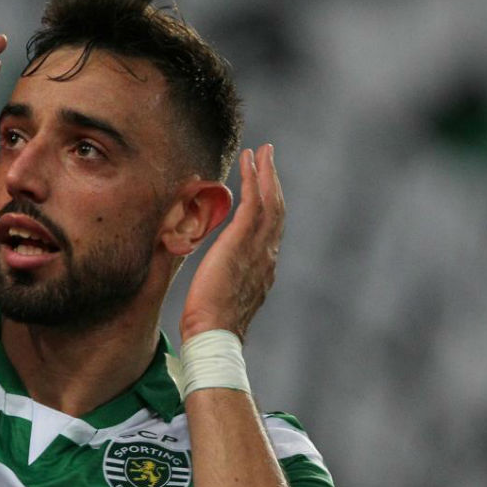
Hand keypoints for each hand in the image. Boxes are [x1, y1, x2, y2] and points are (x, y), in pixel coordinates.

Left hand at [180, 145, 284, 340]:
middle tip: (268, 156)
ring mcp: (258, 248)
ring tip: (261, 151)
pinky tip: (249, 163)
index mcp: (263, 268)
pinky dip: (254, 179)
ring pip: (270, 201)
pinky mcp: (241, 242)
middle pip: (277, 209)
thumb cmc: (209, 324)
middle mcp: (267, 256)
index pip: (271, 229)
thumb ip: (225, 278)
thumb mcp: (223, 296)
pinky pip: (254, 202)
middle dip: (273, 180)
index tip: (264, 184)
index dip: (270, 203)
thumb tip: (214, 273)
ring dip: (265, 173)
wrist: (212, 335)